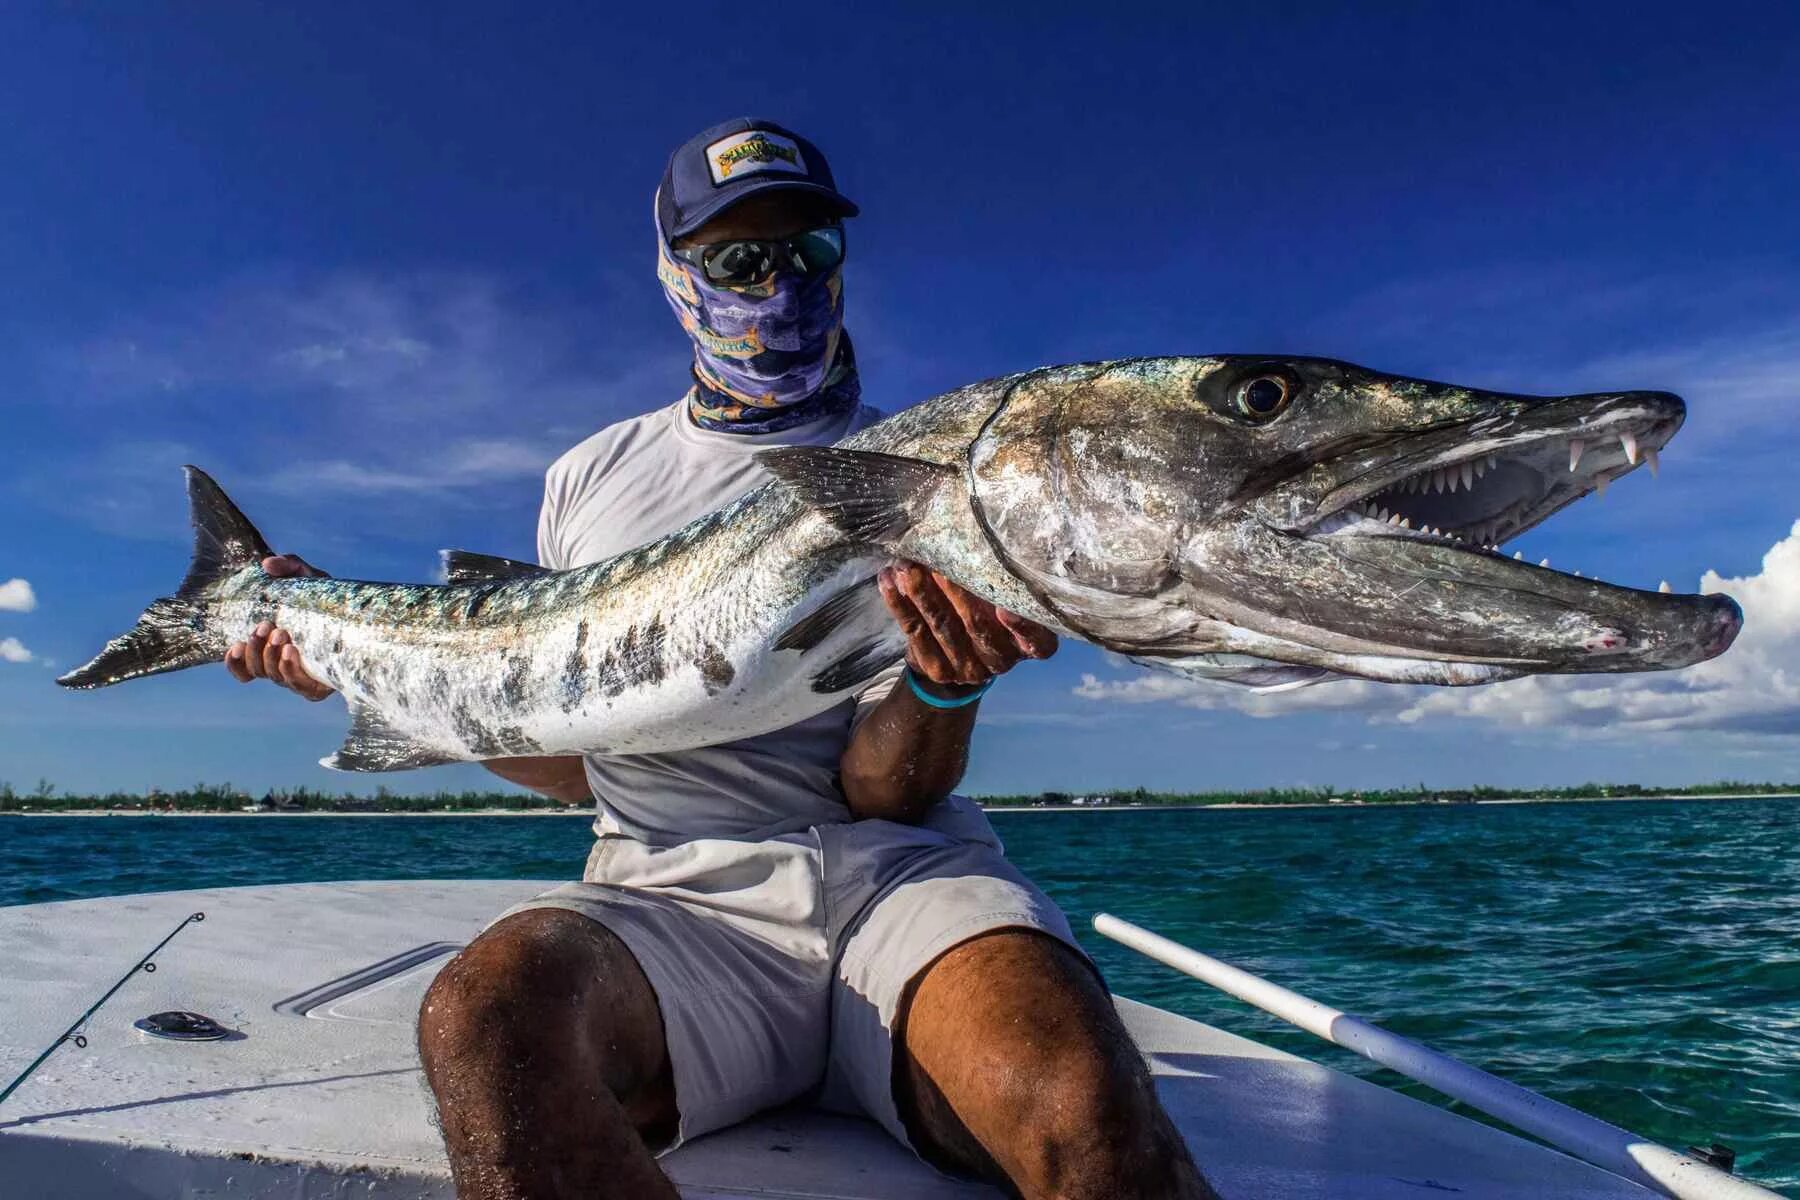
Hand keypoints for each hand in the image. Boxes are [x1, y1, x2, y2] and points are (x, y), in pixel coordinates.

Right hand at [223, 555, 334, 701]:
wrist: (362, 614)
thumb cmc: (326, 598)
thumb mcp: (307, 579)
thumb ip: (288, 566)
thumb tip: (267, 564)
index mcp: (271, 649)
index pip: (243, 668)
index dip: (234, 662)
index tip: (236, 644)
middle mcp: (282, 666)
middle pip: (257, 670)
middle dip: (257, 649)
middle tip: (266, 626)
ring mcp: (301, 677)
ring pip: (275, 677)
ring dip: (271, 656)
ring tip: (282, 633)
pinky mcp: (320, 684)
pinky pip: (300, 686)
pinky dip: (291, 669)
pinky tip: (292, 651)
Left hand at [876, 562, 1057, 688]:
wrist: (958, 659)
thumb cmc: (990, 612)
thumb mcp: (1005, 599)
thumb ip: (1002, 581)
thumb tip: (983, 535)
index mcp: (1029, 644)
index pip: (1038, 642)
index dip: (1022, 627)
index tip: (1006, 608)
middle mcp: (1002, 660)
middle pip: (977, 626)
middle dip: (955, 592)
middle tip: (937, 562)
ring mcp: (969, 668)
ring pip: (942, 627)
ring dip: (921, 593)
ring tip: (906, 565)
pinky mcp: (939, 668)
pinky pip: (915, 633)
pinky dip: (900, 604)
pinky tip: (888, 579)